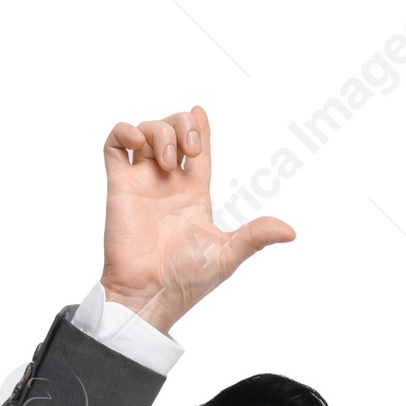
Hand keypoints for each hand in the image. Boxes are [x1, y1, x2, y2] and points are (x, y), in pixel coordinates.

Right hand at [99, 106, 293, 332]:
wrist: (150, 294)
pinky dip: (123, 131)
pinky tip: (136, 141)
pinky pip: (114, 146)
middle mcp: (167, 185)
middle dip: (181, 125)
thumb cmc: (186, 281)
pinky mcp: (119, 186)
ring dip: (158, 132)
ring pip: (146, 134)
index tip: (201, 112)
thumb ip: (256, 236)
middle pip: (173, 132)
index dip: (200, 128)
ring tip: (166, 161)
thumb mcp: (228, 255)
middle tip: (189, 149)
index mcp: (194, 195)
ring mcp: (142, 184)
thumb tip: (291, 231)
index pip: (199, 151)